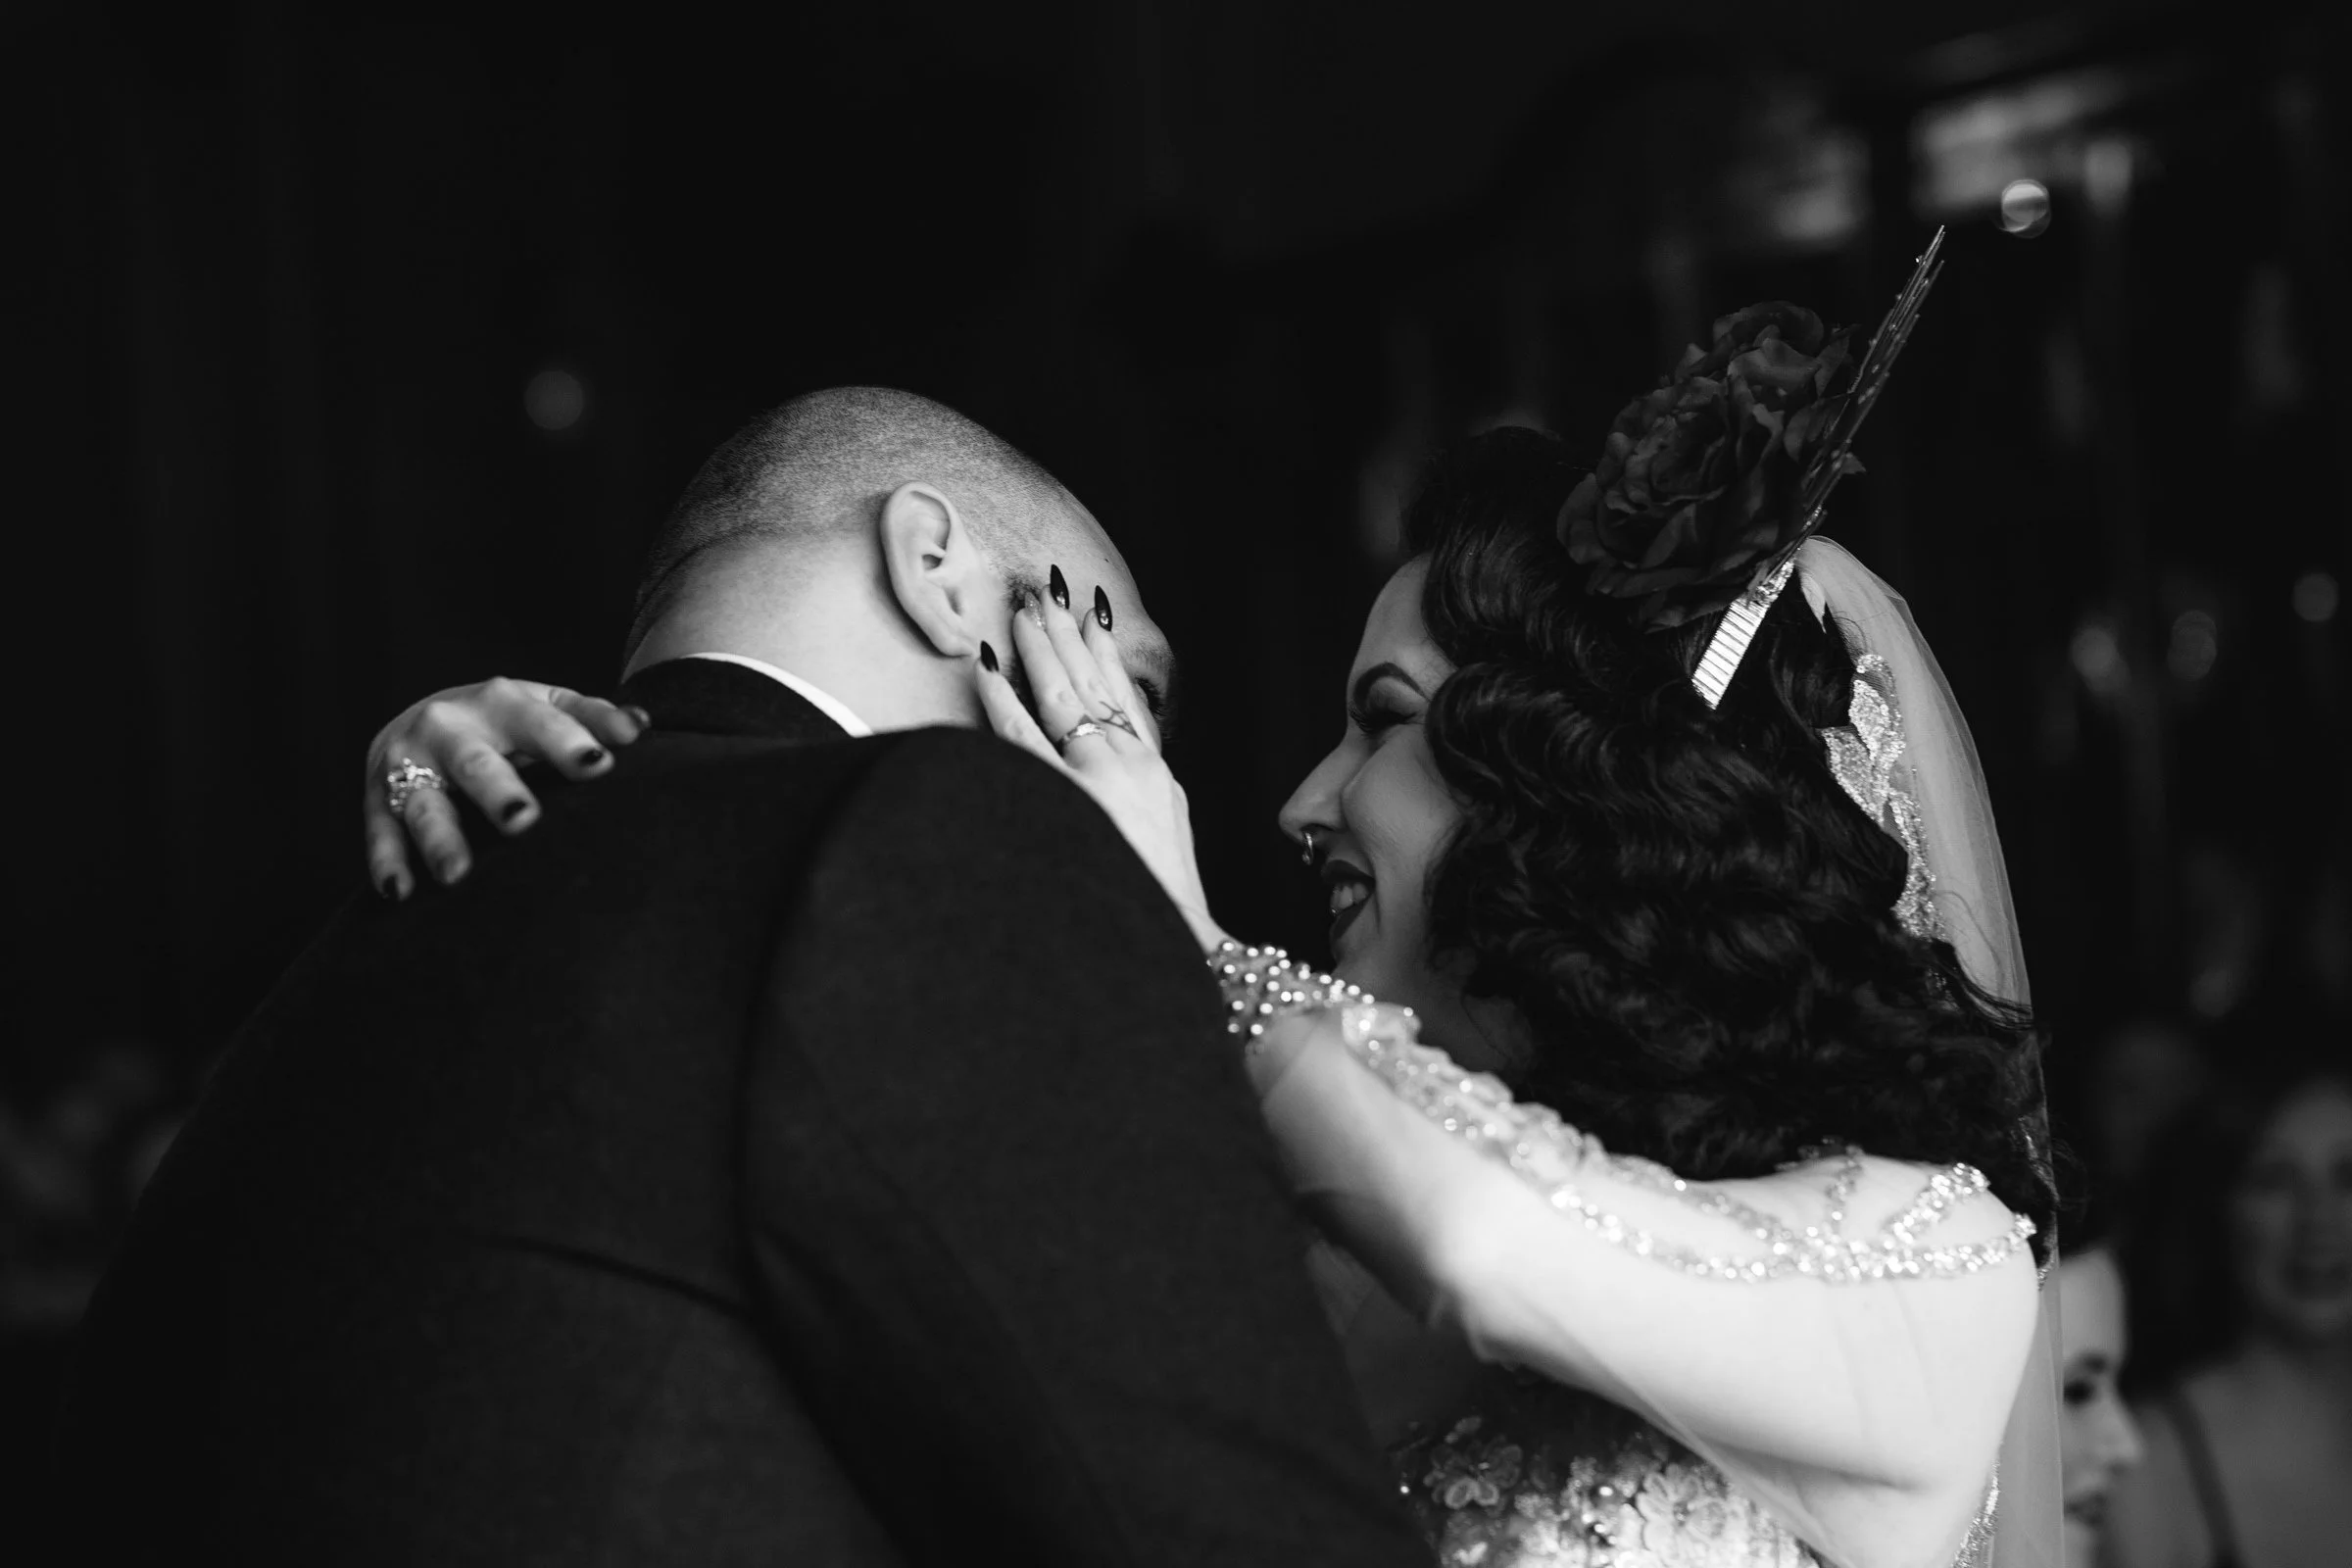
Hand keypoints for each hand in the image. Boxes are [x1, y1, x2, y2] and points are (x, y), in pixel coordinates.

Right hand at [365, 678, 647, 897]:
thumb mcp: (548, 707)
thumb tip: (640, 728)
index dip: (567, 743)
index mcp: (500, 701)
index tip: (598, 766)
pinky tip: (399, 892)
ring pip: (424, 804)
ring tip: (457, 874)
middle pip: (476, 763)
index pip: (539, 723)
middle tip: (523, 819)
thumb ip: (593, 718)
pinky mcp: (377, 799)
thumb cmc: (509, 721)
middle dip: (497, 790)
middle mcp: (448, 727)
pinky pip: (379, 833)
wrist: (427, 717)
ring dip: (439, 838)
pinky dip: (386, 862)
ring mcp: (408, 763)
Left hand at [975, 577, 1226, 952]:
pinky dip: (1004, 700)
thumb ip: (1145, 800)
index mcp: (1157, 774)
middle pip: (1098, 682)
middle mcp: (1133, 766)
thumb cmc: (1165, 907)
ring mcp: (1101, 779)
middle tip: (1046, 588)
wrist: (1185, 946)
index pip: (1130, 698)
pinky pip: (1025, 740)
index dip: (1109, 653)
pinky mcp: (1069, 801)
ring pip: (1066, 696)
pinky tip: (987, 670)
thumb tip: (1130, 781)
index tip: (1095, 613)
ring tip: (1022, 608)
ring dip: (1041, 648)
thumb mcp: (1168, 839)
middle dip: (1070, 632)